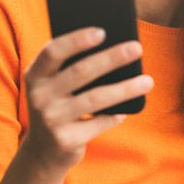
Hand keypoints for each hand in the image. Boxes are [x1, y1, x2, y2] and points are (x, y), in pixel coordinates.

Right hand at [19, 27, 153, 174]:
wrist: (43, 153)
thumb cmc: (59, 107)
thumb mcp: (56, 87)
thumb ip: (74, 68)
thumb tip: (118, 49)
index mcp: (35, 76)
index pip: (53, 51)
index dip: (77, 40)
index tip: (103, 31)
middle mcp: (38, 96)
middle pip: (80, 72)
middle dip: (111, 58)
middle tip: (137, 48)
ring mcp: (51, 119)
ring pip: (95, 98)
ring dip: (125, 88)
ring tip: (148, 81)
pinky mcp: (65, 140)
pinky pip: (100, 122)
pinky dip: (116, 115)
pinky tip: (128, 110)